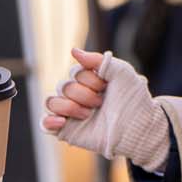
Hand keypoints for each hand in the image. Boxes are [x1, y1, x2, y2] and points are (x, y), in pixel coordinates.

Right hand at [42, 49, 169, 170]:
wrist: (137, 128)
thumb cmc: (133, 100)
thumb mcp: (121, 72)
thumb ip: (97, 59)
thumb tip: (73, 51)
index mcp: (89, 81)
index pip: (74, 72)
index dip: (88, 78)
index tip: (106, 86)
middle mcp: (78, 95)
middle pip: (63, 86)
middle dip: (83, 94)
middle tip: (100, 103)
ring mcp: (71, 113)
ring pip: (51, 102)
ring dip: (69, 106)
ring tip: (87, 114)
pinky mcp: (67, 130)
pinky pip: (44, 123)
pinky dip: (49, 121)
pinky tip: (63, 122)